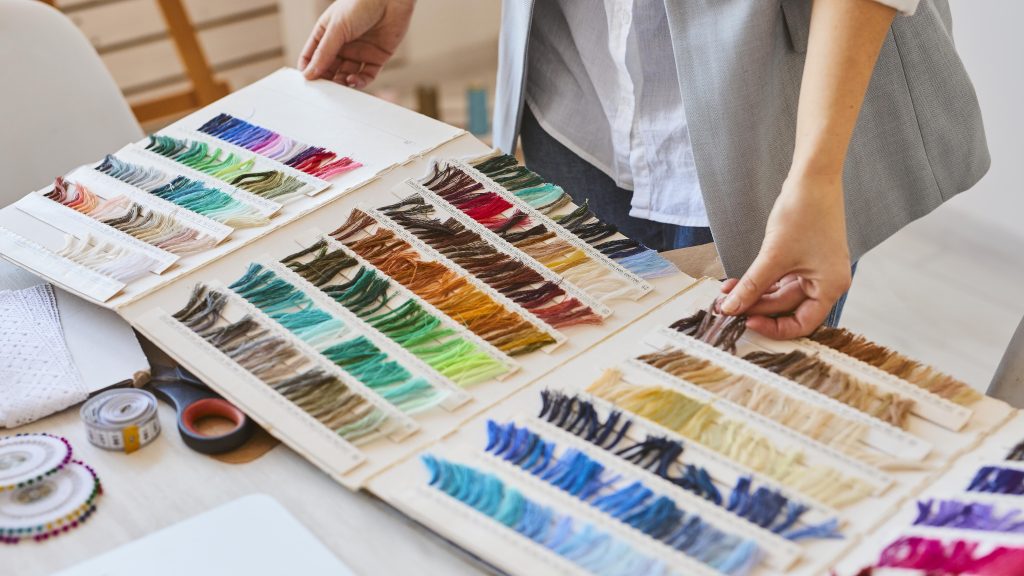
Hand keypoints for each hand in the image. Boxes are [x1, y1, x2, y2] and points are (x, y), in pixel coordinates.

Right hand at [298, 0, 414, 87]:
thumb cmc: (361, 4)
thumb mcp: (337, 28)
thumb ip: (324, 53)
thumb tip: (308, 74)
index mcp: (327, 32)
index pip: (311, 56)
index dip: (308, 69)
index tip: (306, 82)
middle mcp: (342, 44)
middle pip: (329, 69)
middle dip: (326, 80)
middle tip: (324, 90)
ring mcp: (359, 51)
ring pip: (347, 74)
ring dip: (342, 82)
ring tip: (340, 85)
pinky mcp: (376, 58)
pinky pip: (366, 76)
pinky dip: (359, 81)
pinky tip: (353, 80)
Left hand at [718, 172, 851, 338]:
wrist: (812, 178)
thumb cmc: (804, 212)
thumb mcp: (773, 256)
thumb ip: (751, 286)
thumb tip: (731, 308)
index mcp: (831, 287)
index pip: (802, 324)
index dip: (774, 328)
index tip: (747, 322)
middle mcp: (827, 282)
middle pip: (788, 308)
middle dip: (756, 307)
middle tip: (729, 307)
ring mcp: (815, 270)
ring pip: (780, 294)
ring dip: (754, 294)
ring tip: (726, 294)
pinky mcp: (803, 258)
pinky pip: (779, 278)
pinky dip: (759, 281)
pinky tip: (736, 283)